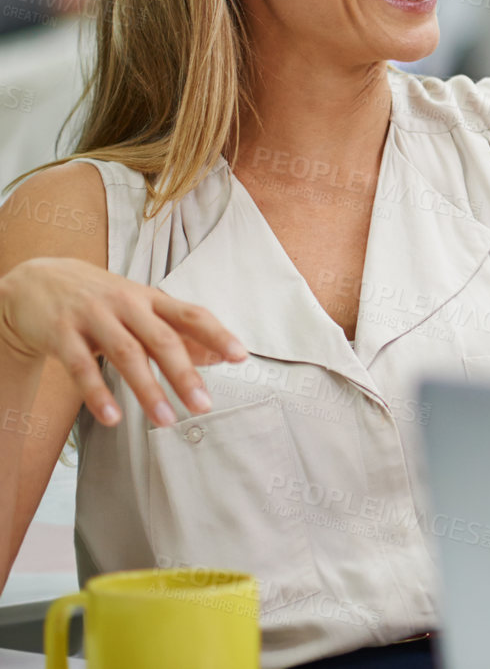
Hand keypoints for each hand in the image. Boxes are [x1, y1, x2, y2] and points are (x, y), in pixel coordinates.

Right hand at [0, 256, 246, 428]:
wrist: (37, 281)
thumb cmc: (101, 300)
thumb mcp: (142, 308)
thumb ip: (179, 331)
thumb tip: (220, 356)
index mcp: (151, 298)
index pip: (192, 314)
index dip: (218, 334)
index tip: (240, 356)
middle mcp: (126, 304)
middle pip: (162, 339)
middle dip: (185, 374)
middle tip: (204, 405)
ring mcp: (94, 316)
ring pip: (126, 355)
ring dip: (148, 390)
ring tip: (167, 420)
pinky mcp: (62, 333)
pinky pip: (82, 367)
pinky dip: (98, 394)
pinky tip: (114, 417)